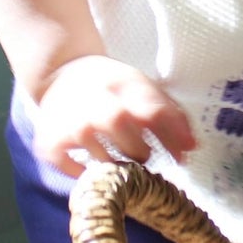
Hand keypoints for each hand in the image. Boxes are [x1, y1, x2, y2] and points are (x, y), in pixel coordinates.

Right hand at [33, 56, 195, 176]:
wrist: (61, 71)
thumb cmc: (113, 88)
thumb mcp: (143, 88)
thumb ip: (171, 114)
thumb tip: (192, 148)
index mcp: (124, 83)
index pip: (152, 108)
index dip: (172, 135)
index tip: (183, 157)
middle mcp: (95, 97)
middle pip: (118, 121)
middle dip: (138, 148)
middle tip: (144, 158)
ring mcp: (70, 118)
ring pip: (93, 146)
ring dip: (113, 162)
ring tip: (120, 163)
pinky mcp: (50, 137)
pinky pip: (63, 160)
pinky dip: (78, 171)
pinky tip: (91, 170)